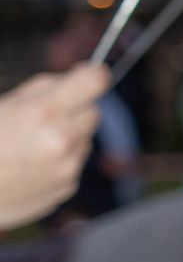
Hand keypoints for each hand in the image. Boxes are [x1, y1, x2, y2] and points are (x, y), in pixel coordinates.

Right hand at [0, 65, 105, 230]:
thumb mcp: (2, 104)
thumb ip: (41, 90)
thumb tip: (71, 80)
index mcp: (44, 113)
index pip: (94, 82)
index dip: (92, 75)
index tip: (88, 74)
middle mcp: (62, 140)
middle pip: (93, 112)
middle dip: (75, 109)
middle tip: (45, 115)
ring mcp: (67, 167)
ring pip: (85, 139)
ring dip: (69, 136)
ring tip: (31, 144)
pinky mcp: (67, 187)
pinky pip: (75, 163)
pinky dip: (61, 160)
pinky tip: (31, 164)